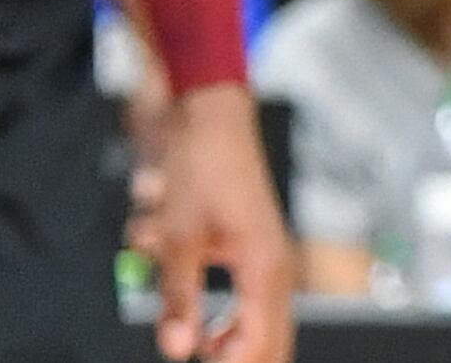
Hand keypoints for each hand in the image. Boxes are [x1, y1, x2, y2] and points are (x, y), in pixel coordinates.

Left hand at [148, 84, 293, 362]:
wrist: (208, 111)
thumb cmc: (202, 162)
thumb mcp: (179, 236)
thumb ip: (178, 298)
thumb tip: (178, 351)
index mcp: (264, 267)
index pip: (259, 345)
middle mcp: (272, 267)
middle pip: (269, 341)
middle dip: (235, 356)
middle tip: (209, 356)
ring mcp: (264, 259)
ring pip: (254, 325)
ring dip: (222, 337)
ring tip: (201, 343)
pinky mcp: (249, 250)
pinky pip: (242, 304)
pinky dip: (218, 317)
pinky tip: (200, 323)